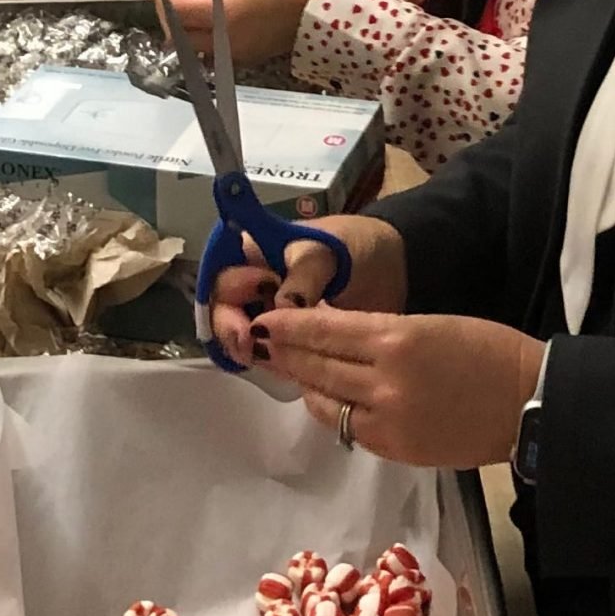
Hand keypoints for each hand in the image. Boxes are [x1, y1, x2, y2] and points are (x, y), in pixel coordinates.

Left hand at [157, 0, 323, 67]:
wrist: (330, 11)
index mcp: (224, 17)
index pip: (175, 10)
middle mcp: (224, 42)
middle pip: (177, 33)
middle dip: (166, 8)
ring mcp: (235, 53)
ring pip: (192, 43)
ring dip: (181, 21)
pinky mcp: (246, 56)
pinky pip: (210, 47)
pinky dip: (200, 30)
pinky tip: (208, 8)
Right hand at [206, 212, 405, 365]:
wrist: (393, 265)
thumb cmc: (357, 247)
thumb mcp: (327, 252)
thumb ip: (301, 277)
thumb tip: (279, 312)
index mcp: (255, 252)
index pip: (221, 277)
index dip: (228, 297)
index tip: (251, 309)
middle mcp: (254, 283)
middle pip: (224, 311)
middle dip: (233, 330)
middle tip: (253, 346)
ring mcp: (270, 311)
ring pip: (243, 336)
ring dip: (250, 350)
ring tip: (269, 359)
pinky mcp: (290, 337)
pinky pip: (269, 352)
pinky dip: (271, 362)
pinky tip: (283, 368)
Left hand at [259, 307, 545, 469]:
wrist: (527, 402)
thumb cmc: (488, 349)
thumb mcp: (432, 324)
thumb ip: (382, 333)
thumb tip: (337, 335)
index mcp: (396, 340)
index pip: (325, 331)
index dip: (290, 327)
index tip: (264, 321)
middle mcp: (383, 382)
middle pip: (317, 366)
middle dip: (285, 354)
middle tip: (260, 343)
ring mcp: (386, 421)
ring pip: (325, 402)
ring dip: (305, 383)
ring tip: (289, 369)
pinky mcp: (394, 450)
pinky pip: (348, 428)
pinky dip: (333, 411)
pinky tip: (327, 399)